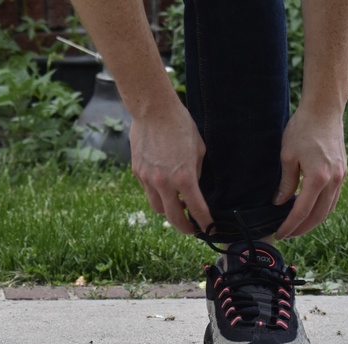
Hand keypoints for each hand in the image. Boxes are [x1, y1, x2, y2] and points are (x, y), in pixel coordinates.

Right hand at [129, 106, 212, 234]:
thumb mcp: (198, 150)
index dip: (205, 222)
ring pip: (157, 208)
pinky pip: (148, 191)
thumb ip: (196, 173)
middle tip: (191, 229)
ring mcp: (147, 179)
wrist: (153, 110)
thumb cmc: (181, 125)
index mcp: (184, 177)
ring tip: (176, 206)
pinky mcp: (137, 172)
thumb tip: (192, 189)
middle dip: (184, 228)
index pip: (196, 209)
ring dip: (168, 212)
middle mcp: (164, 182)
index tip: (209, 229)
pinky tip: (164, 187)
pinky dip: (157, 194)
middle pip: (172, 218)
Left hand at [274, 105, 347, 238]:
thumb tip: (280, 203)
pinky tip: (308, 211)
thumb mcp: (287, 157)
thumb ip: (285, 183)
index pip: (301, 211)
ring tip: (296, 227)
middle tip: (286, 235)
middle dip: (301, 229)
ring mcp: (341, 176)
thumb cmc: (302, 130)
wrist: (324, 110)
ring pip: (327, 209)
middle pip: (317, 215)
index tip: (280, 234)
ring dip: (312, 221)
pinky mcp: (342, 172)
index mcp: (318, 178)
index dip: (290, 225)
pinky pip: (332, 198)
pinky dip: (320, 209)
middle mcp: (333, 180)